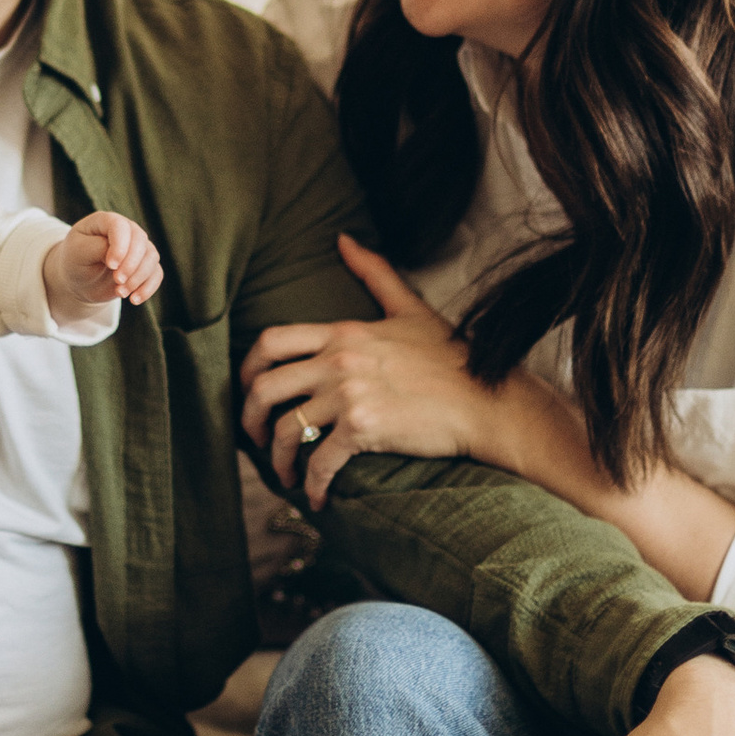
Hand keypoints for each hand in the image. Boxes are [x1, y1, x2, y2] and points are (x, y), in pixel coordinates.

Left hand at [46, 208, 162, 322]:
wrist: (78, 280)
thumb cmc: (75, 261)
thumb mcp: (78, 253)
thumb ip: (98, 248)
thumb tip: (121, 256)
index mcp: (105, 221)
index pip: (120, 227)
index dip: (120, 246)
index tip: (111, 265)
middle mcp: (126, 230)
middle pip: (140, 241)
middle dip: (131, 264)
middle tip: (117, 282)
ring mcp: (137, 247)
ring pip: (151, 257)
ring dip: (138, 278)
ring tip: (120, 293)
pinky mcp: (144, 265)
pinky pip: (156, 273)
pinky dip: (148, 287)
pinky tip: (134, 299)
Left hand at [236, 234, 486, 506]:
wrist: (487, 401)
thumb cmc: (452, 358)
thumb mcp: (410, 309)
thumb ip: (375, 273)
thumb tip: (344, 238)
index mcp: (344, 331)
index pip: (272, 341)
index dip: (247, 369)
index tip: (247, 391)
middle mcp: (339, 360)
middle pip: (265, 387)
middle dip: (249, 420)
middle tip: (255, 440)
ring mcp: (351, 394)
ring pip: (286, 430)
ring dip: (277, 459)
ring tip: (285, 474)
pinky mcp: (365, 429)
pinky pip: (320, 461)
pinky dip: (311, 484)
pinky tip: (316, 497)